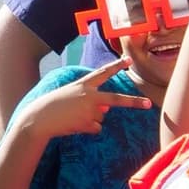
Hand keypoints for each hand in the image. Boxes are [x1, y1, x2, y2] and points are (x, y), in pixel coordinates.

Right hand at [20, 59, 152, 139]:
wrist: (39, 119)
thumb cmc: (54, 106)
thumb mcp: (72, 97)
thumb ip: (91, 100)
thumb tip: (107, 110)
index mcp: (83, 85)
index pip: (103, 73)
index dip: (116, 66)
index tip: (129, 59)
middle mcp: (89, 96)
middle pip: (117, 99)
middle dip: (134, 102)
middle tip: (148, 103)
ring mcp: (89, 110)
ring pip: (101, 117)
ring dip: (90, 120)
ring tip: (73, 117)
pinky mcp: (88, 123)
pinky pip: (96, 128)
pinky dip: (87, 129)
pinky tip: (74, 125)